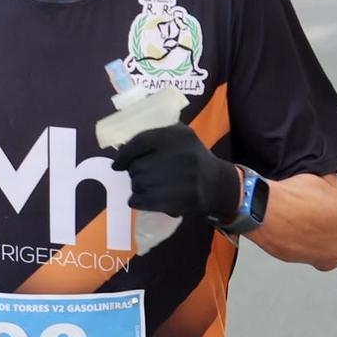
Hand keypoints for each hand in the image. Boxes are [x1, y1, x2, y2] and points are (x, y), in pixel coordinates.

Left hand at [111, 126, 241, 222]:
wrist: (218, 184)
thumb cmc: (193, 159)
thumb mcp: (180, 137)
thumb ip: (153, 139)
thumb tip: (122, 152)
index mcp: (178, 135)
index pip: (140, 142)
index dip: (124, 155)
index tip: (118, 165)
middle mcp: (180, 154)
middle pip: (137, 166)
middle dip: (135, 173)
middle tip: (144, 176)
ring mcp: (181, 178)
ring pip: (139, 184)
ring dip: (138, 187)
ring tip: (148, 187)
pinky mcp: (181, 199)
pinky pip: (144, 201)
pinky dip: (137, 201)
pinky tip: (141, 200)